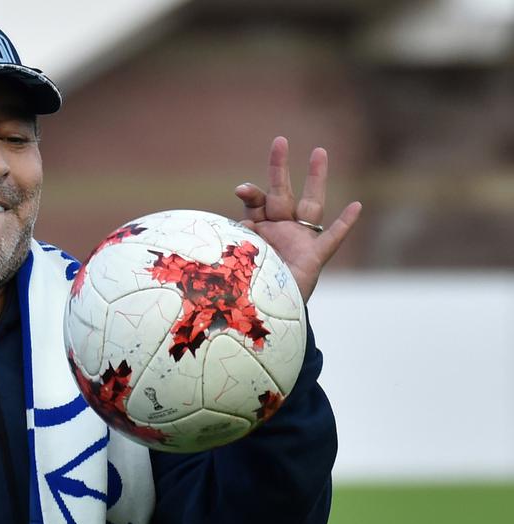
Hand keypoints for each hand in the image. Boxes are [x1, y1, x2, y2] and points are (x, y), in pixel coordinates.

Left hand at [235, 136, 361, 301]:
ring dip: (316, 179)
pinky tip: (356, 206)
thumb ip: (237, 237)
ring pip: (310, 204)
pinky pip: (332, 238)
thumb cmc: (243, 286)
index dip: (250, 193)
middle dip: (279, 167)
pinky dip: (344, 223)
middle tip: (279, 140)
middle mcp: (279, 230)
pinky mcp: (314, 258)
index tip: (242, 189)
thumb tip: (241, 222)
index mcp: (258, 229)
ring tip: (319, 151)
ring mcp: (299, 241)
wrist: (260, 315)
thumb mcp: (235, 257)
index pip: (255, 202)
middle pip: (280, 192)